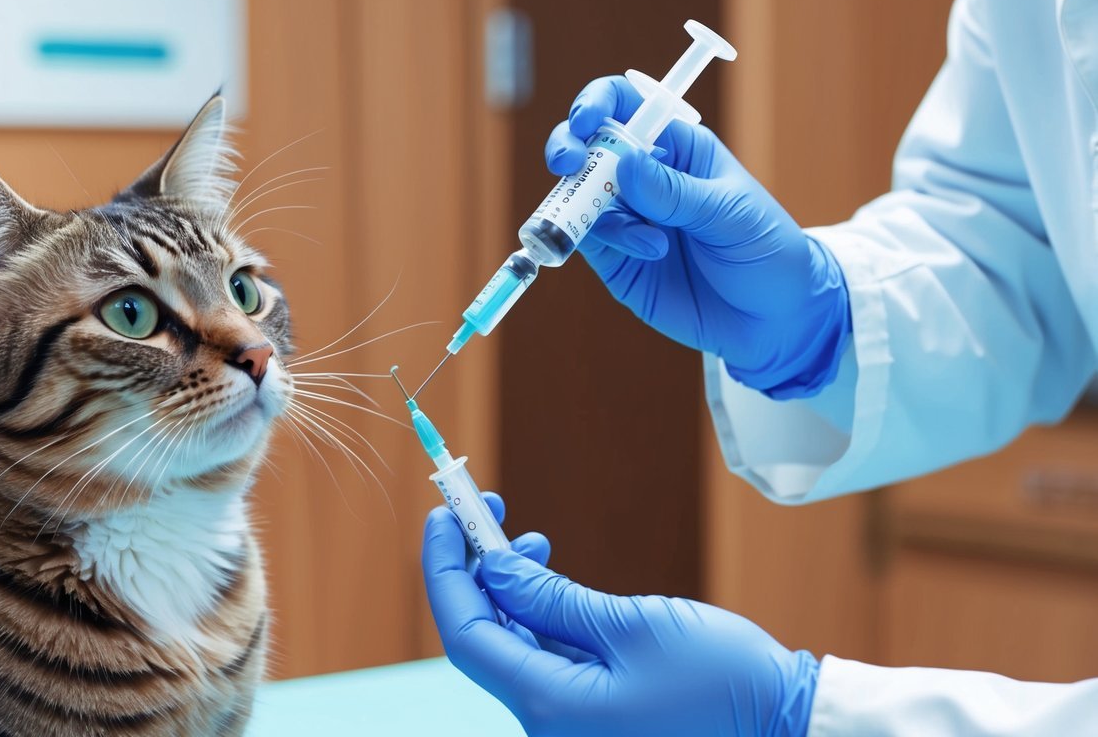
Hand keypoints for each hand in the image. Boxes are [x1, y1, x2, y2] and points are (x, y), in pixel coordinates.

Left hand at [423, 498, 817, 736]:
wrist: (784, 723)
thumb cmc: (721, 680)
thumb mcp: (631, 625)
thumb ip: (551, 598)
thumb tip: (493, 567)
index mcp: (550, 707)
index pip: (466, 634)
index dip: (445, 571)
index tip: (440, 516)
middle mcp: (548, 721)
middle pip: (483, 638)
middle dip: (474, 570)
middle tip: (480, 509)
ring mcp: (569, 718)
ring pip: (512, 644)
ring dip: (508, 586)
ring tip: (526, 534)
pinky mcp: (590, 708)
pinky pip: (544, 656)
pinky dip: (538, 611)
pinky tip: (546, 570)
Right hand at [546, 76, 850, 397]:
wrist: (774, 319)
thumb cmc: (766, 251)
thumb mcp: (729, 214)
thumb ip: (674, 191)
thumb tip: (623, 163)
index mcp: (678, 148)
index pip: (626, 107)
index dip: (597, 104)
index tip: (584, 123)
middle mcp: (645, 178)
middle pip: (587, 147)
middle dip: (569, 149)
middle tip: (569, 165)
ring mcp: (628, 218)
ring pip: (581, 196)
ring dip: (597, 210)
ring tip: (652, 243)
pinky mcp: (617, 258)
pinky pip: (589, 239)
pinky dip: (606, 241)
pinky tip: (648, 253)